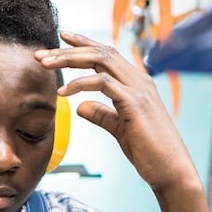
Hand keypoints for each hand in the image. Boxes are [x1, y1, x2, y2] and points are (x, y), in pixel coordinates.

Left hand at [35, 32, 199, 193]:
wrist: (171, 171)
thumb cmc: (149, 152)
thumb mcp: (120, 129)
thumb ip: (102, 114)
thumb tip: (81, 106)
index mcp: (136, 83)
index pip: (106, 54)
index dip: (83, 44)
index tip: (60, 40)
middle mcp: (139, 80)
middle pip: (100, 52)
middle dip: (68, 49)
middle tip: (41, 54)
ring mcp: (138, 89)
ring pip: (100, 60)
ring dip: (69, 59)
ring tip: (45, 65)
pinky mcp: (134, 104)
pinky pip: (103, 83)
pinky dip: (80, 84)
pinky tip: (63, 92)